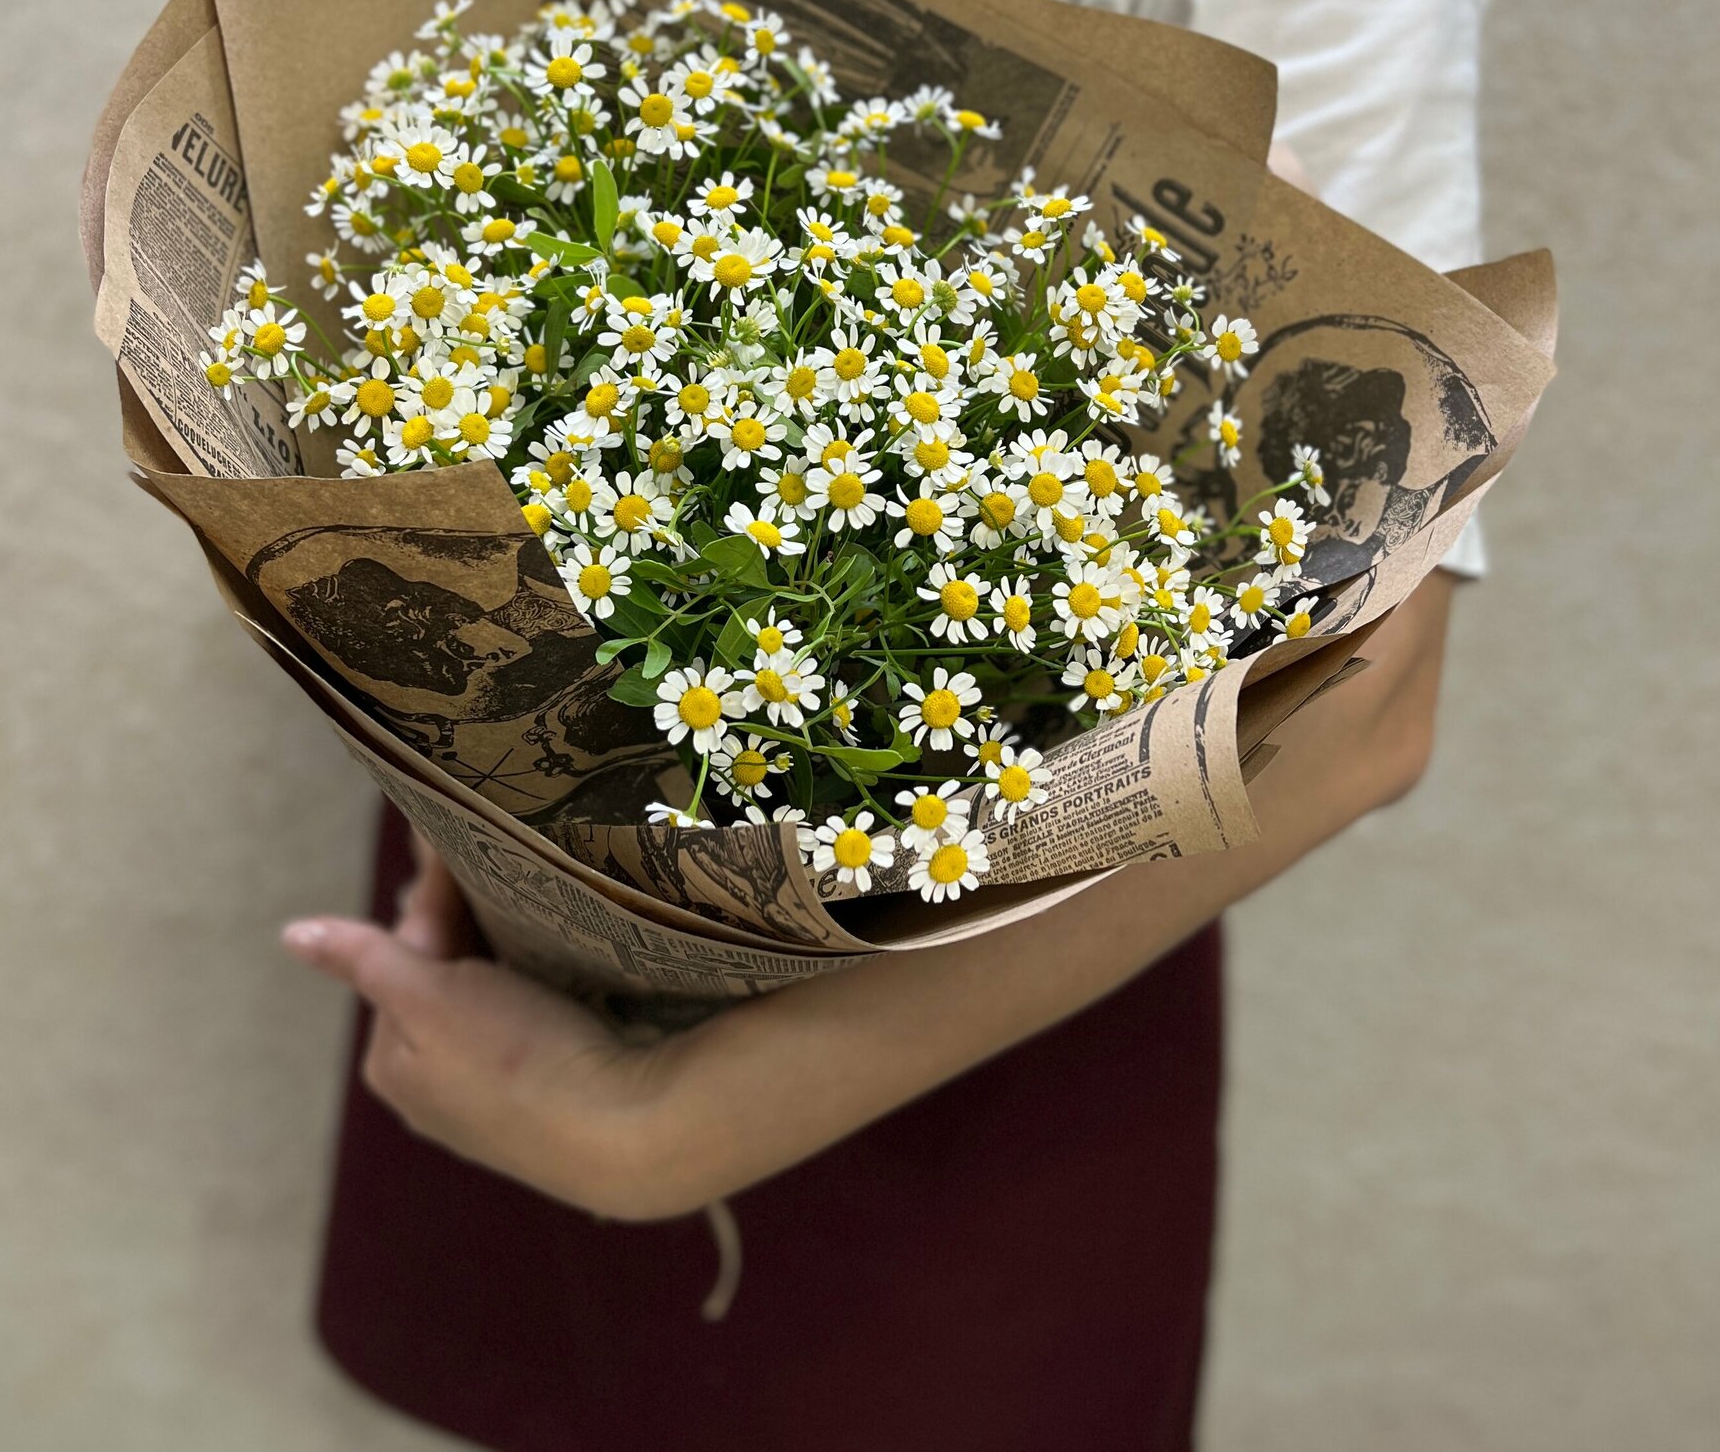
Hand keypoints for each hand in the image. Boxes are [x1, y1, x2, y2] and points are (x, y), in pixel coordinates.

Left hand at [281, 838, 679, 1218]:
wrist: (625, 1131)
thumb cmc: (515, 1056)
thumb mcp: (430, 997)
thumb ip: (367, 959)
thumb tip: (291, 935)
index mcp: (392, 1061)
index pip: (403, 953)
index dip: (436, 895)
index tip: (466, 843)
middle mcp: (434, 1085)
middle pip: (441, 975)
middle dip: (464, 919)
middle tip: (504, 859)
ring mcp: (492, 1095)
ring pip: (486, 996)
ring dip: (501, 947)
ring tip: (531, 891)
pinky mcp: (548, 1095)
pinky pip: (526, 1019)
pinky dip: (533, 981)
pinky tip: (558, 956)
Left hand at [287, 575, 1453, 1218]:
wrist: (1319, 700)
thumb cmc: (1314, 676)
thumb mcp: (1360, 687)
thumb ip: (1340, 677)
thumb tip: (1341, 582)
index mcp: (947, 985)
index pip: (667, 1137)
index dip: (489, 1081)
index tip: (358, 945)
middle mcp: (890, 1016)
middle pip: (605, 1136)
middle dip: (453, 1039)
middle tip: (372, 894)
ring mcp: (861, 986)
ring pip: (620, 1072)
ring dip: (498, 987)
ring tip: (431, 854)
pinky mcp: (845, 931)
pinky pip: (658, 997)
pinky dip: (559, 943)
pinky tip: (521, 825)